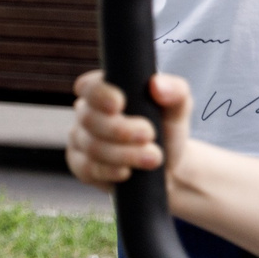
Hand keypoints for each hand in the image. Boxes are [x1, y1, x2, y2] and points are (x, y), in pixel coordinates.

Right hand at [68, 68, 192, 189]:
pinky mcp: (81, 167)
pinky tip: (128, 172)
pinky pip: (89, 169)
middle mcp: (87, 114)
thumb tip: (157, 85)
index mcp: (105, 92)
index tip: (120, 104)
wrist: (165, 167)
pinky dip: (111, 172)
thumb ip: (176, 91)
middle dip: (120, 130)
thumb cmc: (167, 131)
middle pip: (89, 119)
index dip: (99, 94)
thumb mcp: (178, 109)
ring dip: (124, 154)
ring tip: (153, 158)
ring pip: (92, 147)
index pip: (89, 86)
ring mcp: (80, 141)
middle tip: (149, 135)